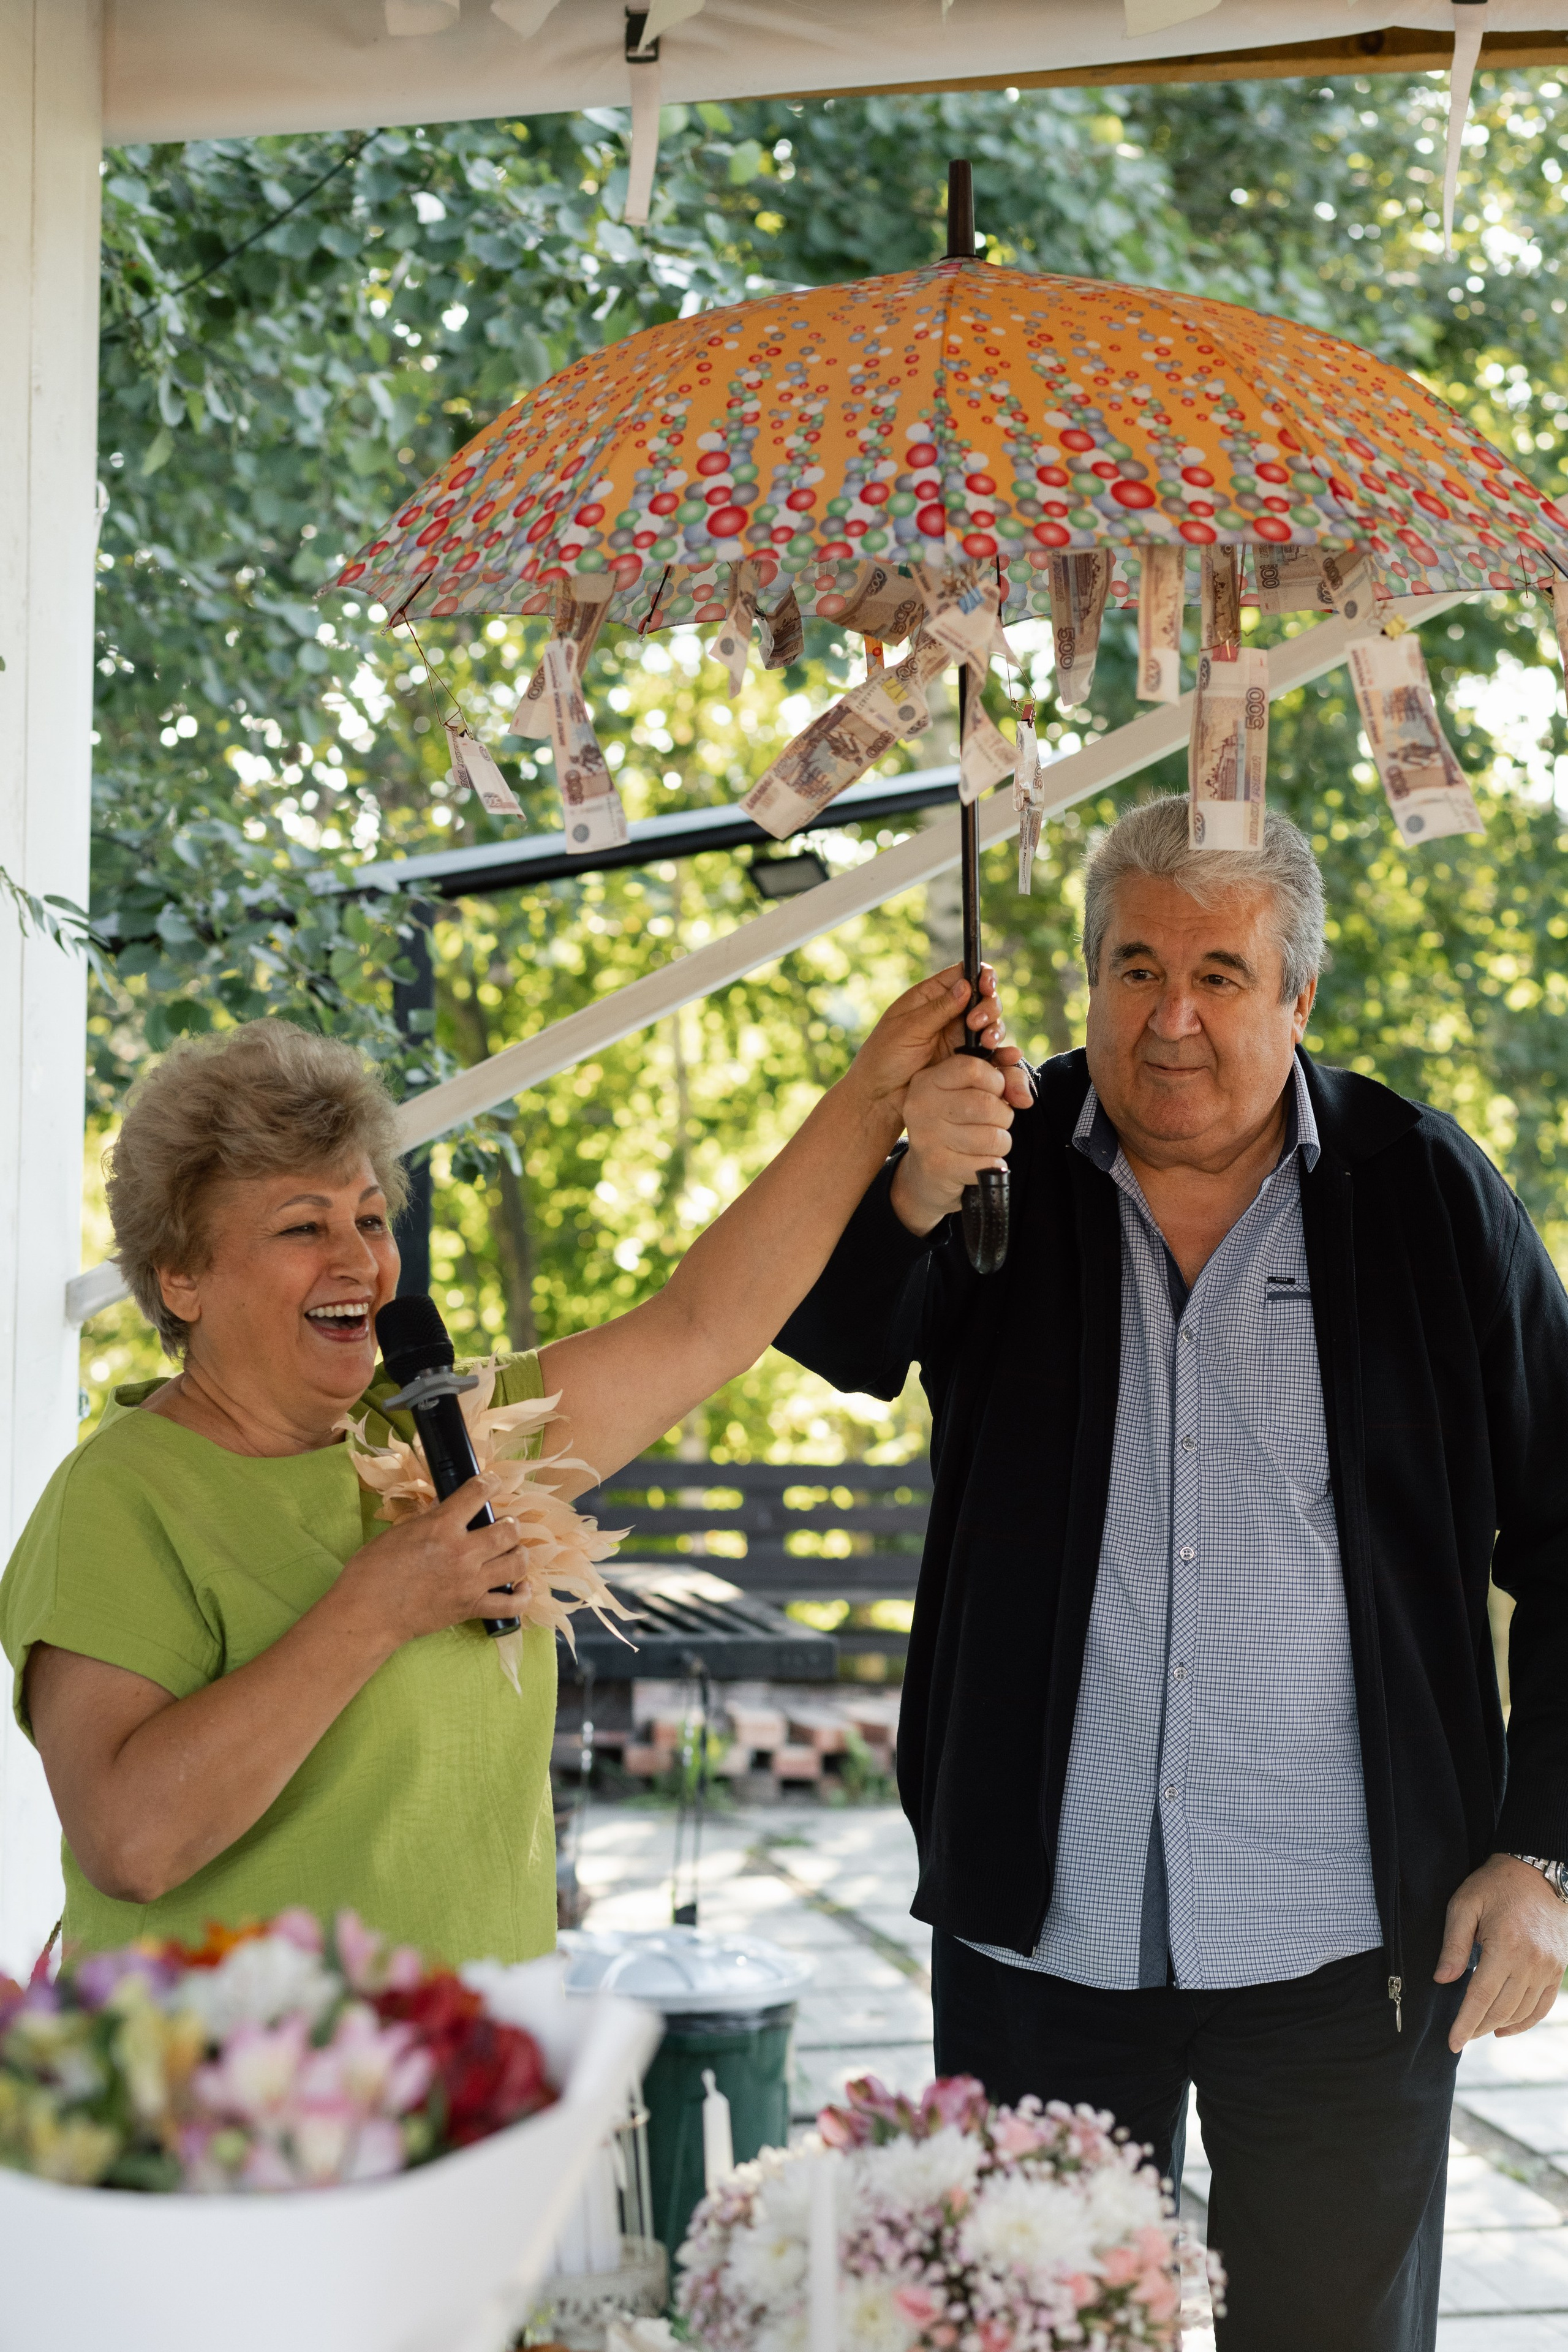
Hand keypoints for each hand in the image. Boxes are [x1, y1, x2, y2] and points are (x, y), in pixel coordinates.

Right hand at [330, 1476, 527, 1650]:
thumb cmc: (373, 1571)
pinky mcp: (471, 1609)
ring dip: (519, 1552)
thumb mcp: (399, 1532)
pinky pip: (510, 1605)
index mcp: (442, 1527)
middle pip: (508, 1531)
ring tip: (512, 1550)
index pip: (478, 1494)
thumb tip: (446, 1504)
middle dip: (511, 1524)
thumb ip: (428, 1518)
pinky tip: (521, 1585)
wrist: (368, 1613)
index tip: (493, 1482)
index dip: (490, 1483)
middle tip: (504, 1524)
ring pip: (516, 1563)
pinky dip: (522, 1595)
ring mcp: (470, 1583)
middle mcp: (462, 1553)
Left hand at [844, 964, 1032, 1125]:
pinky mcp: (966, 1061)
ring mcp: (959, 1037)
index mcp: (930, 997)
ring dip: (995, 1029)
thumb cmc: (884, 1058)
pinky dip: (1002, 1053)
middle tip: (976, 1022)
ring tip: (986, 1041)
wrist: (880, 1098)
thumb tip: (966, 985)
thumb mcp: (908, 1029)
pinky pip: (990, 1053)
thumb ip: (938, 1009)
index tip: (986, 985)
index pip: (963, 975)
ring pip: (990, 1024)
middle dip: (988, 1006)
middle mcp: (949, 1013)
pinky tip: (1008, 1056)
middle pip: (983, 998)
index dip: (981, 976)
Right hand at [889, 1044, 1026, 1235]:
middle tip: (995, 1122)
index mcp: (928, 1080)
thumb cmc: (957, 1123)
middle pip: (986, 1104)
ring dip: (1001, 1142)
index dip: (996, 1081)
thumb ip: (1007, 1079)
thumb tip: (1025, 1098)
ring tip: (988, 1143)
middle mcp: (921, 1106)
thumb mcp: (976, 1090)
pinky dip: (993, 1165)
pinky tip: (980, 1162)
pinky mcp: (938, 1166)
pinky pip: (987, 1164)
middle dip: (1003, 1116)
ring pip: (991, 1137)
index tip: (995, 1093)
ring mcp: (927, 1137)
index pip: (973, 1069)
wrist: (927, 1172)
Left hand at [1436, 1853, 1567, 2048]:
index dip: (1465, 2023)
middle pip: (1502, 2009)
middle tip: (1460, 2036)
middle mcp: (1532, 1961)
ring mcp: (1549, 1967)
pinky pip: (1543, 2006)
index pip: (1481, 1996)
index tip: (1452, 2043)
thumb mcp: (1464, 1905)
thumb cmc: (1494, 1885)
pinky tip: (1506, 2028)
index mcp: (1506, 1945)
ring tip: (1478, 2030)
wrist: (1536, 1871)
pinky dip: (1525, 2022)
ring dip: (1499, 2026)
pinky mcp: (1559, 1968)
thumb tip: (1442, 1980)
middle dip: (1479, 2027)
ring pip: (1522, 2011)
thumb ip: (1453, 1945)